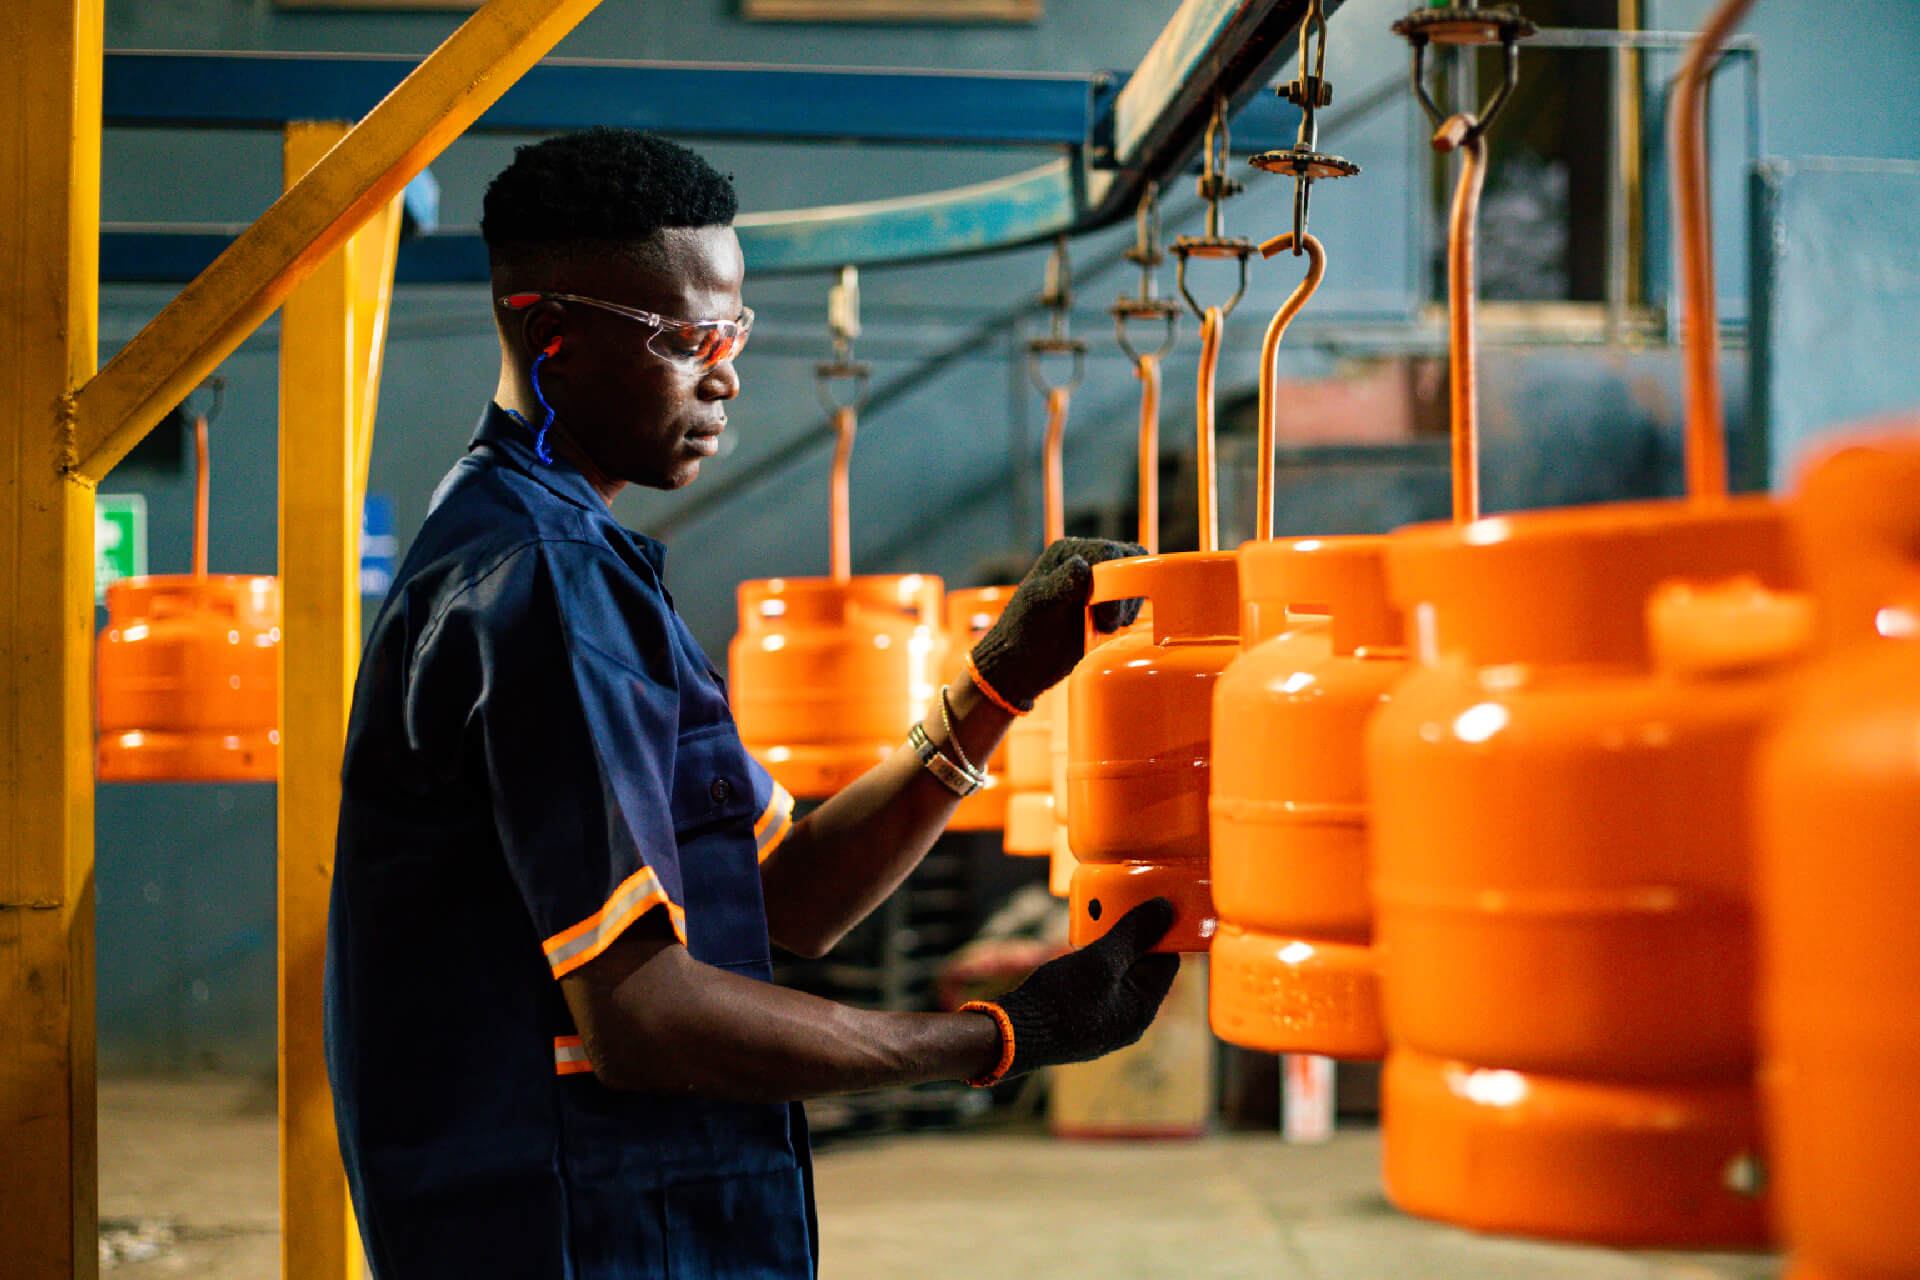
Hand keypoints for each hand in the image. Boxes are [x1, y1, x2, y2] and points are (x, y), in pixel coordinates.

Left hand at [968, 536, 1145, 709]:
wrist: (1022, 667)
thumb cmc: (1022, 634)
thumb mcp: (1038, 605)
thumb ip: (1061, 583)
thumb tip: (1082, 564)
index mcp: (1066, 554)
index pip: (1109, 552)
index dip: (1115, 579)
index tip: (1101, 613)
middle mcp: (1085, 562)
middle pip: (1129, 562)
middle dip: (1125, 593)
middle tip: (1108, 623)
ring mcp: (1097, 584)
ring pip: (1136, 581)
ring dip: (1127, 607)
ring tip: (1105, 628)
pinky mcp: (1106, 606)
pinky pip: (1133, 600)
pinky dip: (1128, 615)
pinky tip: (1108, 630)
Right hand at [970, 898, 1178, 1080]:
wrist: (1012, 1034)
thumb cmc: (1059, 1000)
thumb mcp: (1099, 959)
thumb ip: (1133, 934)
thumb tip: (1166, 909)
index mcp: (1142, 1009)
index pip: (1166, 961)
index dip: (1159, 930)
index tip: (1147, 904)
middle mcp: (1128, 1020)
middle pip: (1142, 968)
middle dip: (1132, 936)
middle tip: (1117, 908)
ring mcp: (1105, 1022)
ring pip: (1118, 975)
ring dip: (1110, 948)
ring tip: (1094, 924)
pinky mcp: (1083, 1020)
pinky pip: (1099, 986)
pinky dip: (1094, 964)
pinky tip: (1077, 951)